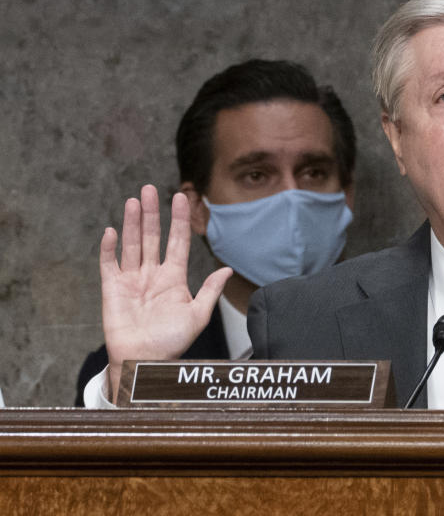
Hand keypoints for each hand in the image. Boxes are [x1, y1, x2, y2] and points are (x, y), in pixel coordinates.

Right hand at [100, 185, 231, 402]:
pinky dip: (109, 248)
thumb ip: (210, 290)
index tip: (181, 197)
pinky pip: (109, 264)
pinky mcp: (112, 289)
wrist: (145, 361)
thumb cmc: (172, 342)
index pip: (177, 241)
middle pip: (151, 237)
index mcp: (174, 277)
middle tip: (149, 188)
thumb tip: (228, 270)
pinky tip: (111, 231)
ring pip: (131, 244)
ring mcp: (132, 280)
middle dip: (151, 213)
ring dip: (131, 222)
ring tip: (134, 200)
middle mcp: (152, 274)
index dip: (178, 219)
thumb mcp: (198, 315)